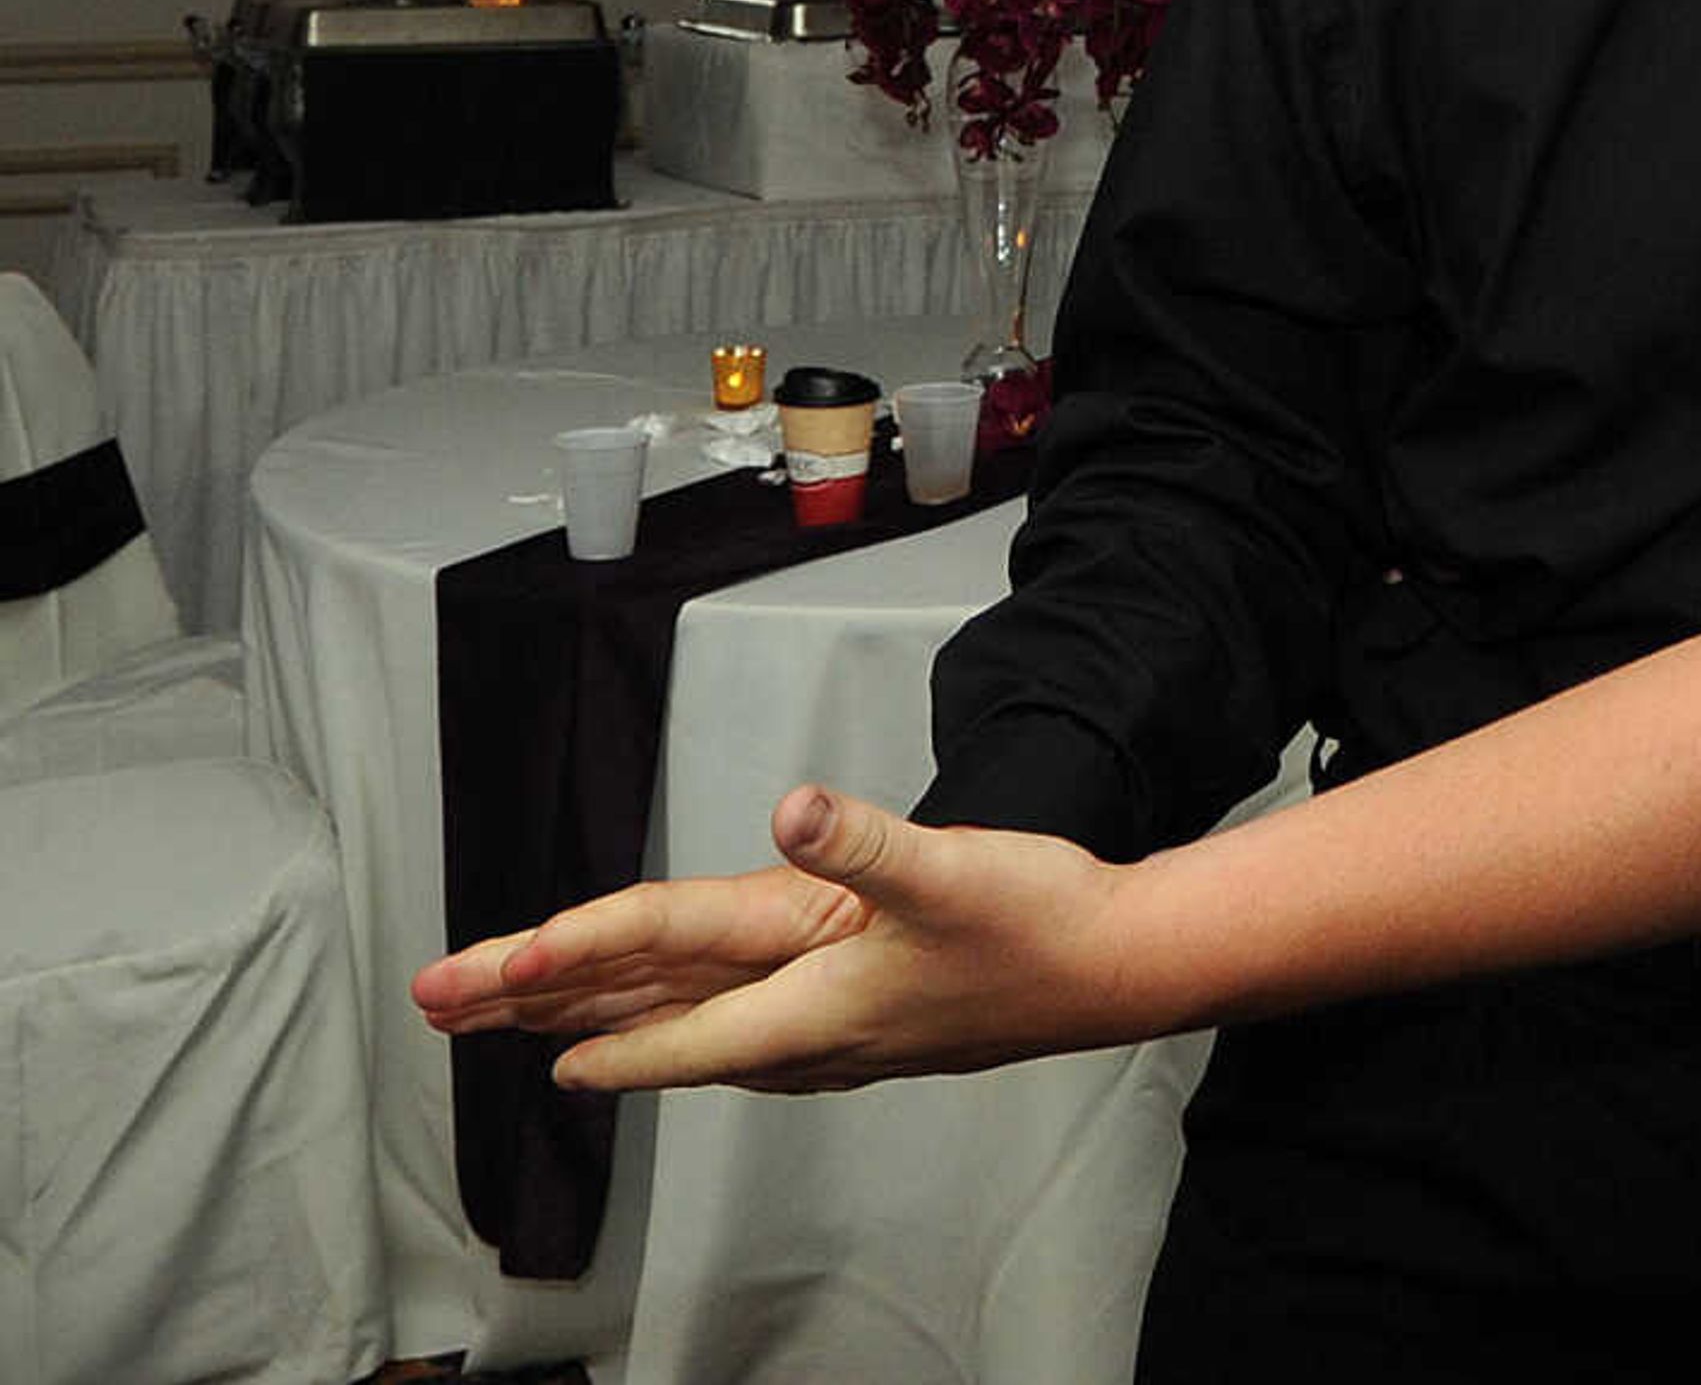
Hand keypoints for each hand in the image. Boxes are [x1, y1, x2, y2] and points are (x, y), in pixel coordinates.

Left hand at [413, 787, 1144, 1094]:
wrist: (1120, 968)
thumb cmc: (1042, 926)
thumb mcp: (953, 872)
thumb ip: (869, 844)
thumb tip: (797, 809)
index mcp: (814, 993)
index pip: (669, 996)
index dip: (579, 987)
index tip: (493, 991)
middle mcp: (807, 1023)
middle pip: (650, 1019)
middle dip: (542, 1012)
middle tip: (443, 1004)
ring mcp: (831, 1028)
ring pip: (685, 1023)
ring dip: (593, 1017)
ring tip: (514, 1015)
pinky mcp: (859, 1014)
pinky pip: (733, 1024)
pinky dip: (674, 1023)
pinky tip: (666, 1021)